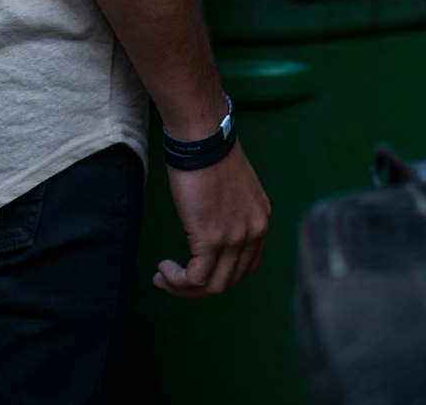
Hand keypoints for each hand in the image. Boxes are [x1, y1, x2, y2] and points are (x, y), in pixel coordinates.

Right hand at [153, 141, 270, 297]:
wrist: (202, 137)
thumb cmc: (209, 151)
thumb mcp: (232, 185)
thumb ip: (230, 208)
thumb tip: (212, 219)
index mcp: (260, 220)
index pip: (248, 265)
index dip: (221, 272)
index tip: (197, 266)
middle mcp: (254, 233)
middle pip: (230, 280)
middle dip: (201, 286)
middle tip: (176, 279)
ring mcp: (235, 238)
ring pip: (213, 285)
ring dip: (186, 288)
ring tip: (164, 277)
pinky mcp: (211, 238)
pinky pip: (196, 278)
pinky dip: (178, 281)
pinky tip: (164, 270)